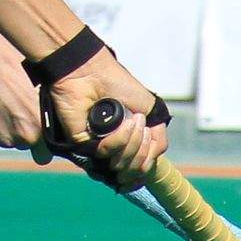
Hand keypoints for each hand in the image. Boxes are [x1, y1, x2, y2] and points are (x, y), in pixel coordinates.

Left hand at [44, 49, 166, 183]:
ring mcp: (96, 146)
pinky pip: (104, 153)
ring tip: (133, 120)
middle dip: (142, 151)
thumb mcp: (151, 112)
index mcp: (126, 142)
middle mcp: (111, 147)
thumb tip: (148, 166)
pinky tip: (124, 123)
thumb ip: (157, 141)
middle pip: (131, 169)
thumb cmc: (121, 86)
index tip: (148, 140)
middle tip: (141, 125)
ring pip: (119, 164)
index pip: (137, 168)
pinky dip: (118, 140)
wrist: (94, 71)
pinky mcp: (82, 143)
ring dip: (133, 143)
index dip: (145, 164)